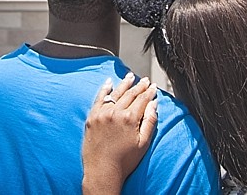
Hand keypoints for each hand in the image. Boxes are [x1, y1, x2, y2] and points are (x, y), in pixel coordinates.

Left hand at [81, 73, 157, 194]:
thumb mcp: (143, 143)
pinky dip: (104, 89)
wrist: (102, 170)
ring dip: (124, 84)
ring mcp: (102, 113)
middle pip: (129, 95)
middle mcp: (115, 112)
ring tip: (130, 76)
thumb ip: (149, 122)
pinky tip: (109, 82)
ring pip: (115, 93)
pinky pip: (99, 98)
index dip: (149, 92)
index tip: (153, 86)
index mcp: (129, 118)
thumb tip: (154, 105)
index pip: (142, 100)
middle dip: (139, 86)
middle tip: (145, 80)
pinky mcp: (92, 116)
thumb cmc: (125, 160)